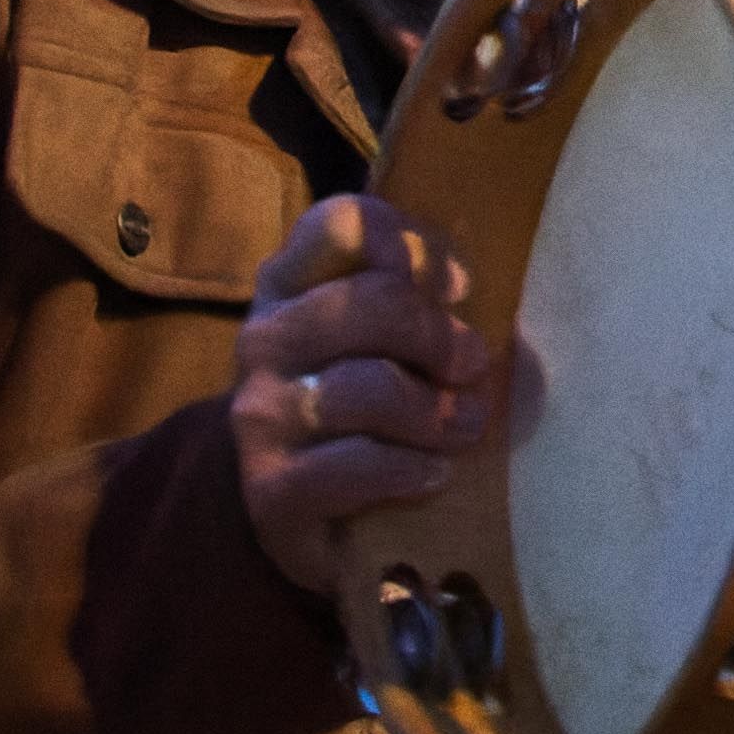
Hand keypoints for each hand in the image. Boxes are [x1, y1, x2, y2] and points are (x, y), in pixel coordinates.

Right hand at [229, 194, 492, 595]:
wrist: (296, 509)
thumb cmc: (361, 405)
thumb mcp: (382, 338)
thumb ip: (413, 296)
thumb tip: (458, 285)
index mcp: (290, 283)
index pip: (343, 223)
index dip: (412, 243)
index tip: (457, 287)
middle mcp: (265, 338)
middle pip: (373, 303)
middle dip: (440, 337)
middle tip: (473, 366)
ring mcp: (260, 413)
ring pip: (365, 387)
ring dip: (434, 411)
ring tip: (466, 427)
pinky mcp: (269, 487)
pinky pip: (353, 465)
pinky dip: (408, 470)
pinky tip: (433, 476)